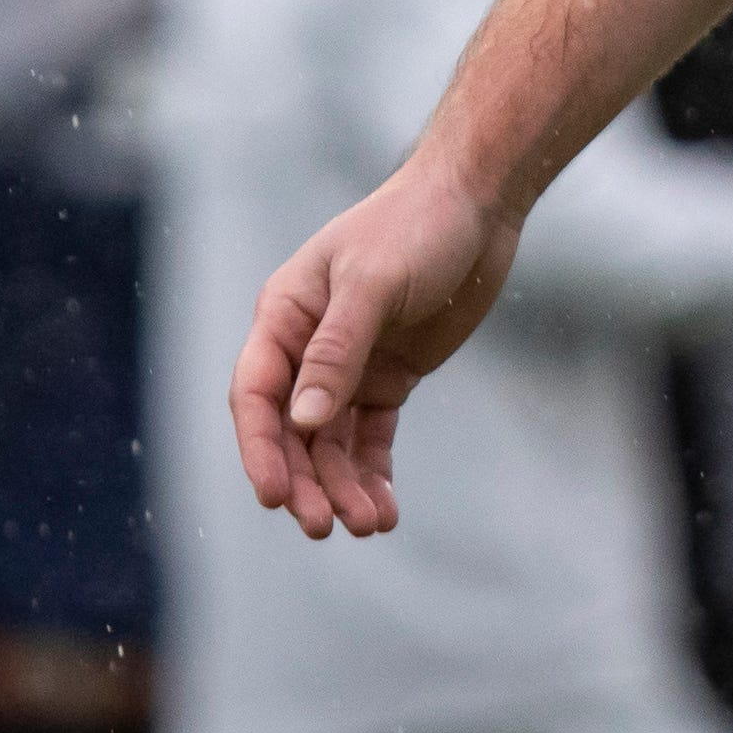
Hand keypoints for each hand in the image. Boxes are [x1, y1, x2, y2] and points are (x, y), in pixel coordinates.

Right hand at [229, 161, 522, 539]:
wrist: (477, 205)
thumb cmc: (415, 226)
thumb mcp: (373, 283)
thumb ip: (337, 351)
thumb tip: (304, 421)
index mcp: (285, 315)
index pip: (255, 393)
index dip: (259, 448)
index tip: (274, 497)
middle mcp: (307, 346)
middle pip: (290, 430)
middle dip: (304, 481)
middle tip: (323, 527)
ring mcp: (348, 366)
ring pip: (330, 444)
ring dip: (342, 487)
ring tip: (370, 525)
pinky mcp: (388, 379)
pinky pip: (369, 439)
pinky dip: (373, 475)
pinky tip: (386, 510)